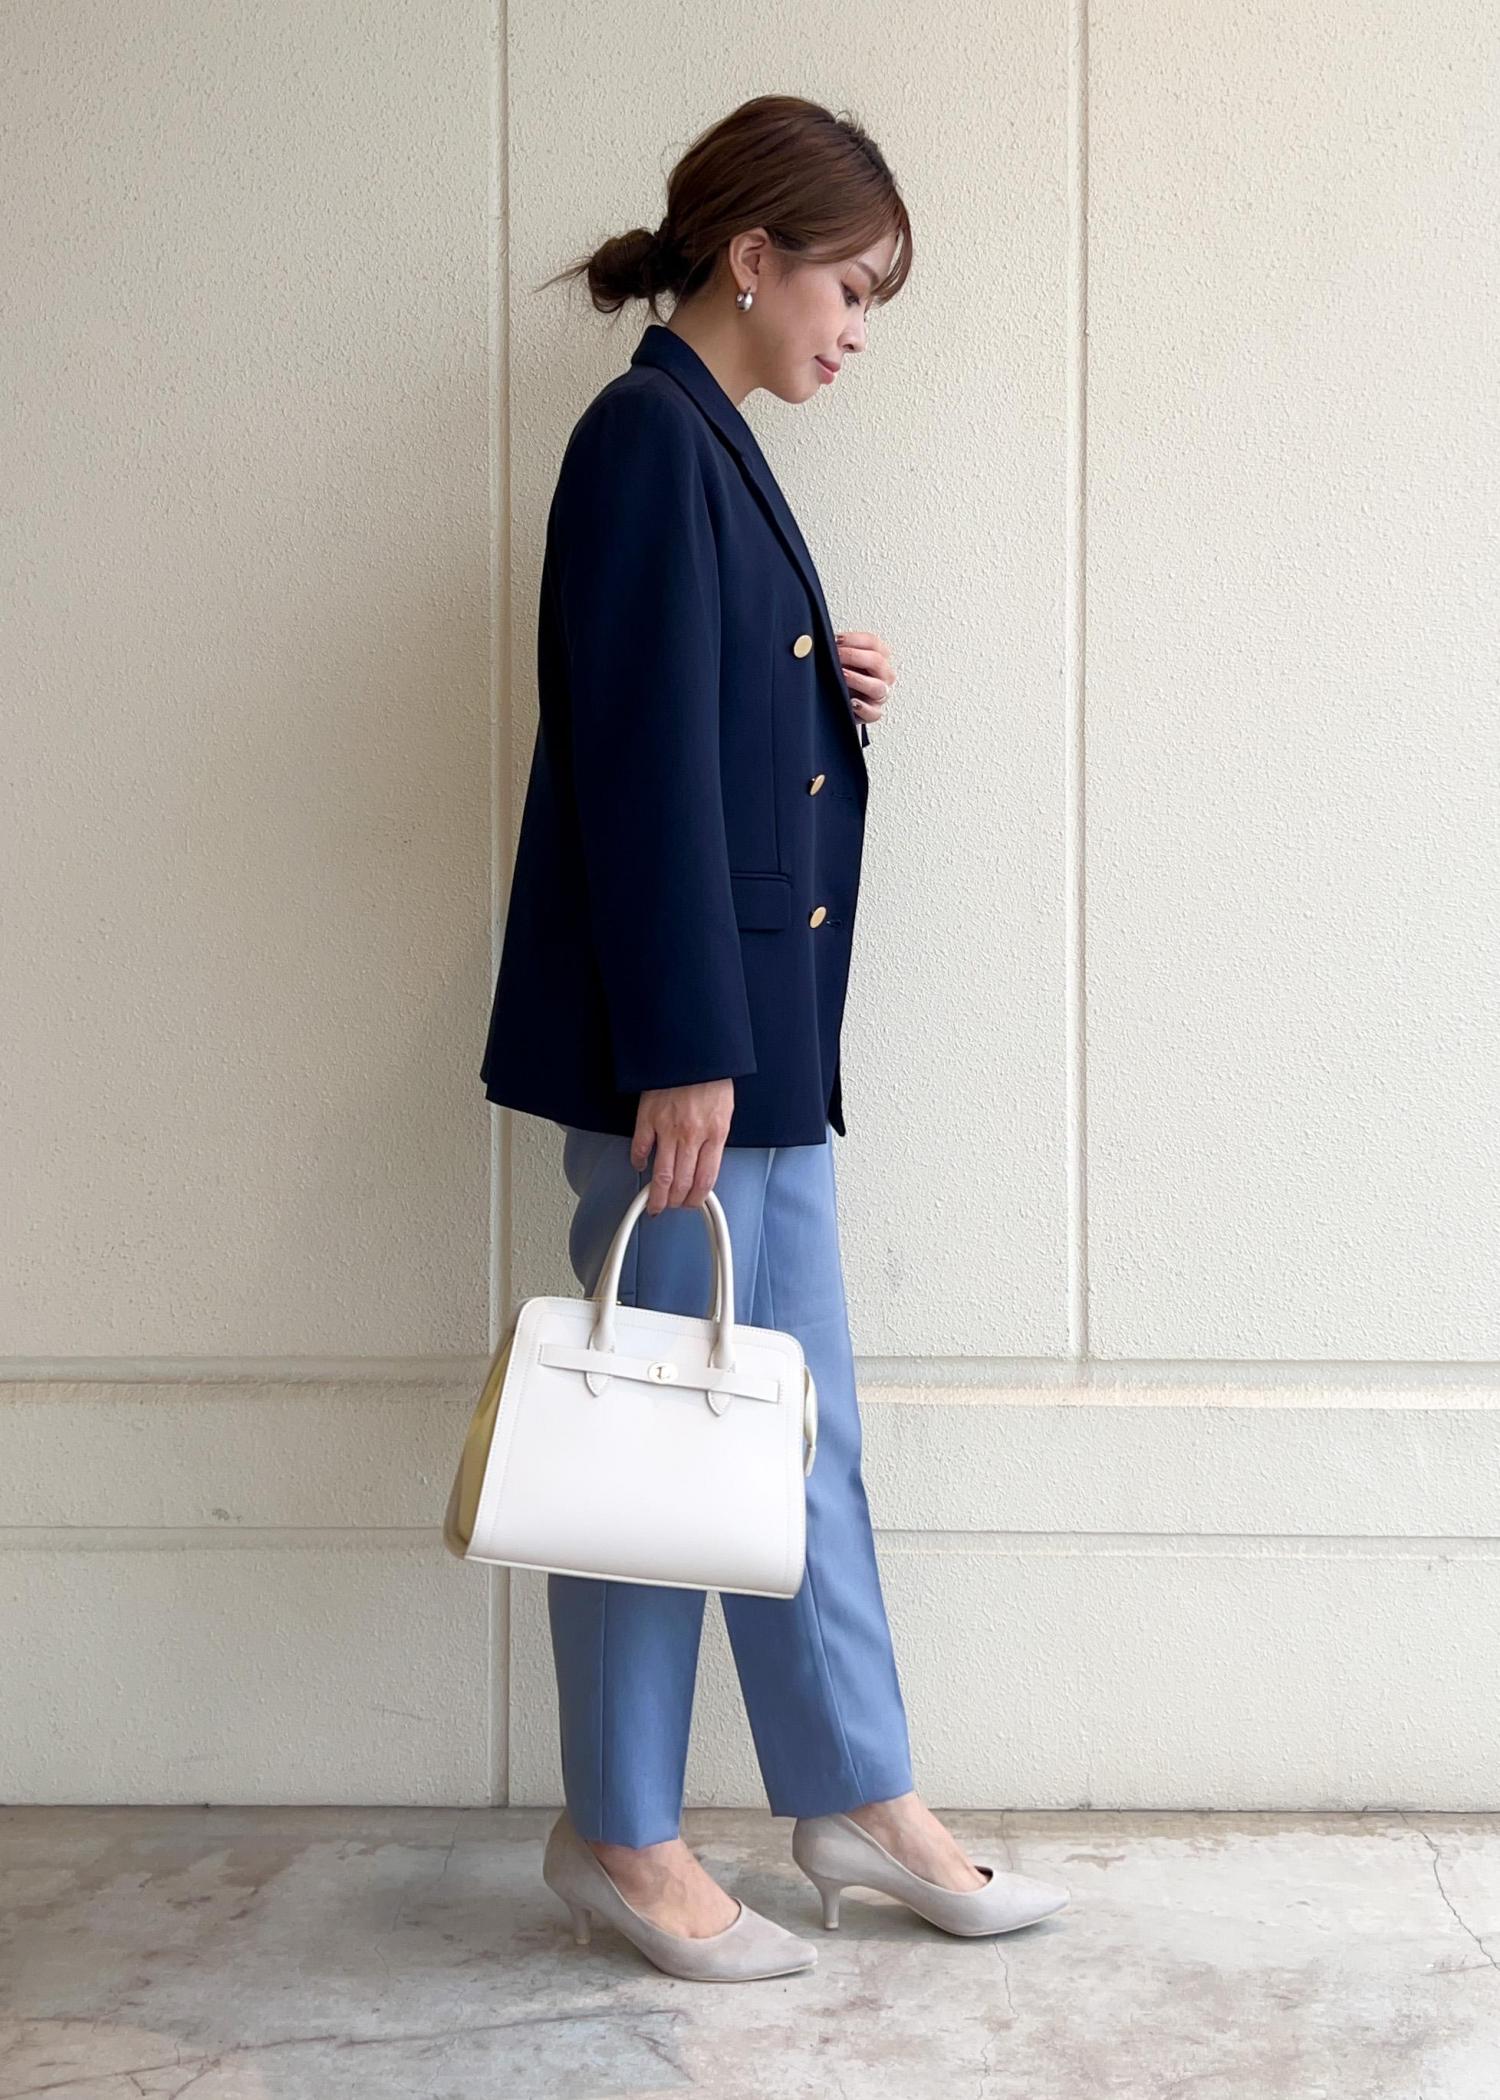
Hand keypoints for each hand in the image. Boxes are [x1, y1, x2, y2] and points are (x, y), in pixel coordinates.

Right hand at [631, 1079, 733, 1213]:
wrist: (694, 1051)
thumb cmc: (711, 1078)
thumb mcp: (725, 1112)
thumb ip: (715, 1139)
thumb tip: (706, 1165)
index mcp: (715, 1133)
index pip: (706, 1180)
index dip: (697, 1199)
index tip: (692, 1204)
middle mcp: (691, 1134)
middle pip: (682, 1183)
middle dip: (675, 1202)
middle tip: (670, 1207)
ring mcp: (668, 1127)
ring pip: (661, 1174)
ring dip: (657, 1194)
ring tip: (653, 1202)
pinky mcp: (648, 1117)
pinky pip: (641, 1148)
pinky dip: (639, 1161)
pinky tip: (641, 1166)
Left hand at [834, 629, 896, 729]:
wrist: (840, 703)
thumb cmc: (842, 678)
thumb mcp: (841, 660)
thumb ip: (837, 649)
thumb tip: (821, 641)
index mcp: (878, 658)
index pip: (873, 643)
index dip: (855, 639)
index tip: (837, 640)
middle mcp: (883, 675)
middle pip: (877, 662)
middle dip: (854, 656)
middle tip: (837, 655)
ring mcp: (880, 695)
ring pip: (877, 687)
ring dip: (858, 680)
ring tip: (842, 675)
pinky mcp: (874, 713)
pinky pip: (874, 713)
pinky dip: (863, 708)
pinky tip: (851, 702)